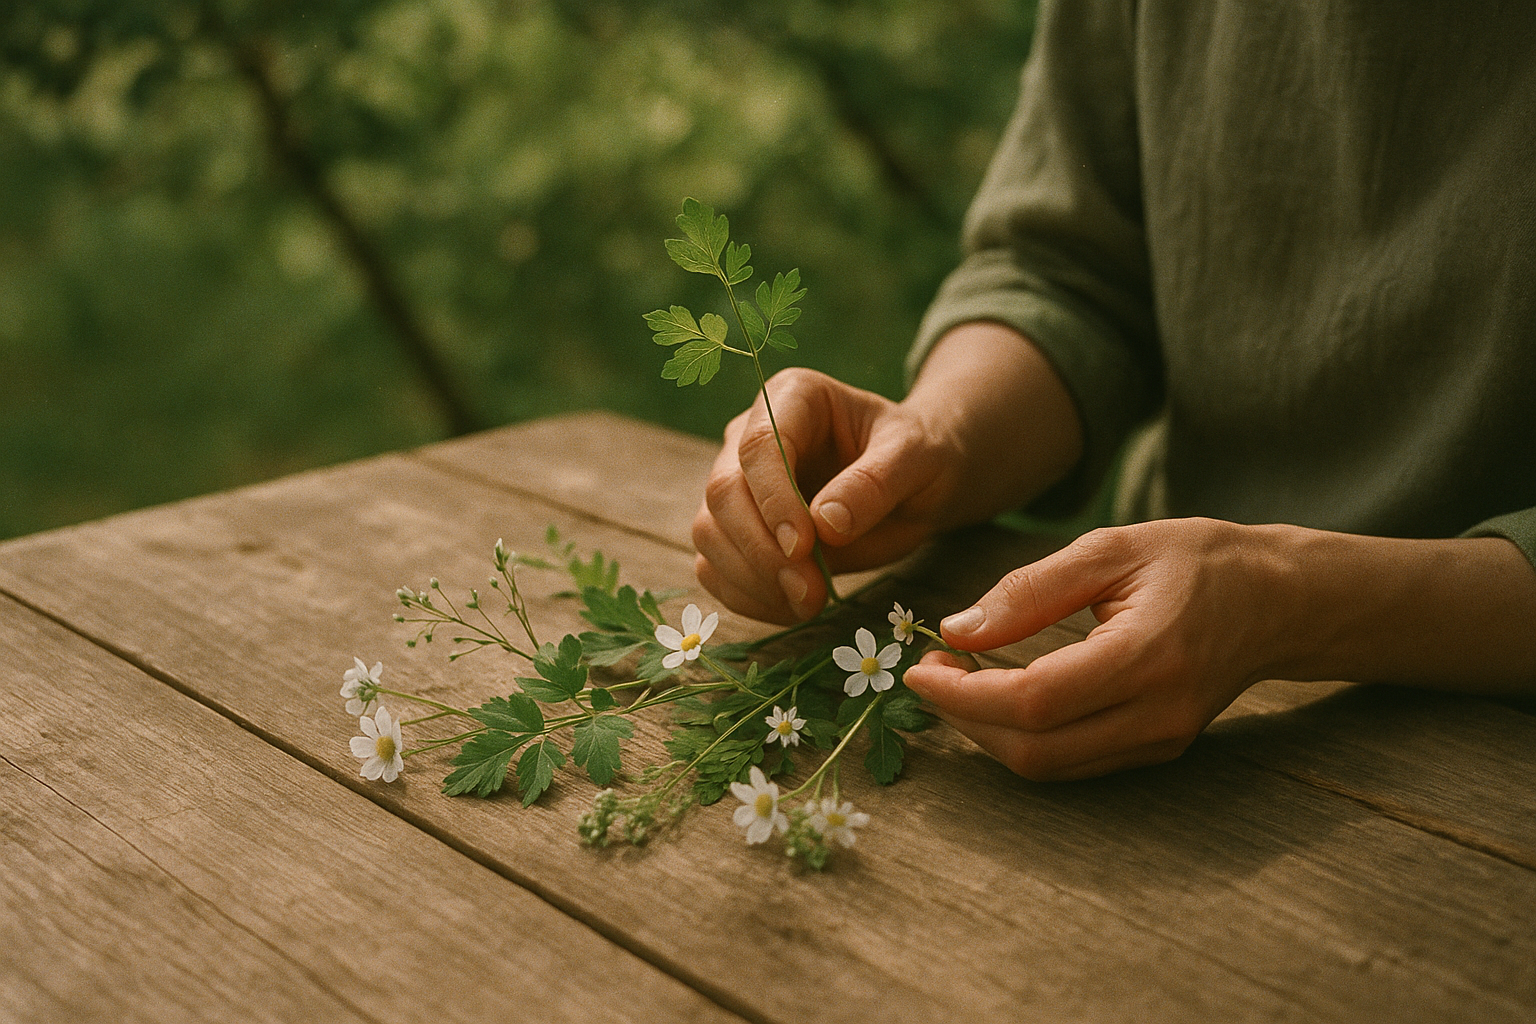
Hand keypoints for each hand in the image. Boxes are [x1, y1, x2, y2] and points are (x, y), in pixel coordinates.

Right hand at [692, 367, 957, 622]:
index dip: (773, 499)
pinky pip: (715, 568)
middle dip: (761, 549)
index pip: (759, 445)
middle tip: (810, 593)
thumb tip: (825, 523)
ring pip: (709, 532)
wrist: (915, 485)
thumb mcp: (915, 458)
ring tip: (810, 603)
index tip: (803, 547)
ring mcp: (737, 484)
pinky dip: (747, 597)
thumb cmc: (917, 456)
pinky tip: (792, 608)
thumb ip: (874, 482)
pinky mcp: (734, 531)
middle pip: (723, 492)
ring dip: (752, 579)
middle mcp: (749, 436)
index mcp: (792, 397)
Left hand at [903, 518, 1289, 780]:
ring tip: (958, 680)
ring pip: (1049, 767)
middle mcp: (1157, 713)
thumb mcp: (1110, 548)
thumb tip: (956, 631)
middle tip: (932, 671)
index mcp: (1148, 655)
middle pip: (1035, 749)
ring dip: (988, 733)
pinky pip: (1072, 764)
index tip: (921, 666)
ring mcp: (1160, 740)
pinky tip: (999, 696)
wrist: (1278, 600)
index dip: (965, 695)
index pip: (1035, 701)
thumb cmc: (1196, 560)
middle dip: (966, 718)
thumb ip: (1030, 590)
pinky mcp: (1156, 749)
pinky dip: (1022, 737)